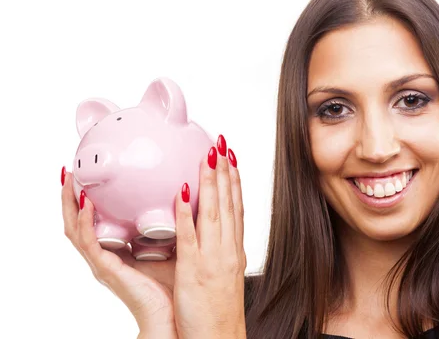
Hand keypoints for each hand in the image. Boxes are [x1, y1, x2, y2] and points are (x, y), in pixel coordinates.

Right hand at [61, 169, 177, 337]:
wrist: (172, 318)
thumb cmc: (172, 285)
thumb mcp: (171, 245)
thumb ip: (172, 223)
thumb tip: (187, 192)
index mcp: (118, 250)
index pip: (96, 220)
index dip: (89, 198)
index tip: (87, 173)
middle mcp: (107, 255)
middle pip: (79, 222)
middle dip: (70, 196)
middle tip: (69, 170)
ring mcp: (103, 263)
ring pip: (76, 230)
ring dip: (70, 204)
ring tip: (69, 179)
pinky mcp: (107, 270)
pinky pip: (90, 244)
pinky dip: (86, 223)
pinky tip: (88, 204)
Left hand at [173, 135, 246, 338]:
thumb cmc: (219, 313)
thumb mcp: (223, 276)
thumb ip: (218, 253)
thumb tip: (213, 237)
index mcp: (233, 250)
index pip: (236, 207)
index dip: (235, 180)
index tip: (231, 157)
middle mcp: (227, 249)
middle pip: (229, 203)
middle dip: (225, 171)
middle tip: (221, 144)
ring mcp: (213, 258)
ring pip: (214, 213)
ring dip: (211, 182)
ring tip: (208, 156)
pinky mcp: (194, 270)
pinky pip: (190, 237)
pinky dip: (187, 213)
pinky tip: (182, 193)